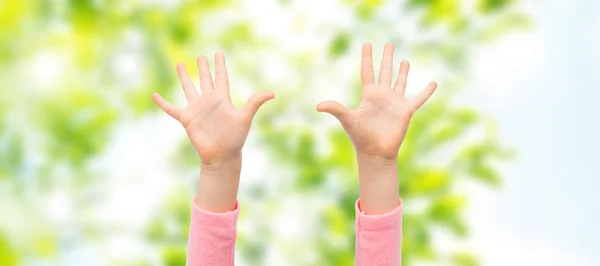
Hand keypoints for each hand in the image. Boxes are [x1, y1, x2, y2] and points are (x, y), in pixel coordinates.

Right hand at [152, 52, 273, 211]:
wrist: (221, 156)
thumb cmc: (235, 138)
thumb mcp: (245, 118)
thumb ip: (254, 103)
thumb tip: (272, 93)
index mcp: (222, 99)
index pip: (221, 77)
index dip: (220, 65)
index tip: (218, 53)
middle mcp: (209, 101)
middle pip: (205, 80)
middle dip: (203, 68)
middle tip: (201, 56)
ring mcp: (197, 109)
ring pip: (189, 88)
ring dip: (185, 77)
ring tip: (180, 64)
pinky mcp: (187, 119)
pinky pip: (171, 109)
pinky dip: (162, 102)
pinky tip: (154, 95)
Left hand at [317, 43, 436, 213]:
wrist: (375, 152)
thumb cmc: (360, 136)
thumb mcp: (347, 119)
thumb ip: (335, 109)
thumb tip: (318, 106)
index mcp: (369, 95)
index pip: (367, 71)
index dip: (367, 58)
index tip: (367, 44)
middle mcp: (382, 96)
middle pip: (385, 72)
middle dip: (386, 58)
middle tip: (389, 44)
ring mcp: (394, 103)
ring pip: (400, 82)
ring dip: (403, 72)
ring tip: (405, 61)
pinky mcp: (406, 111)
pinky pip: (419, 99)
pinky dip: (426, 92)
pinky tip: (433, 83)